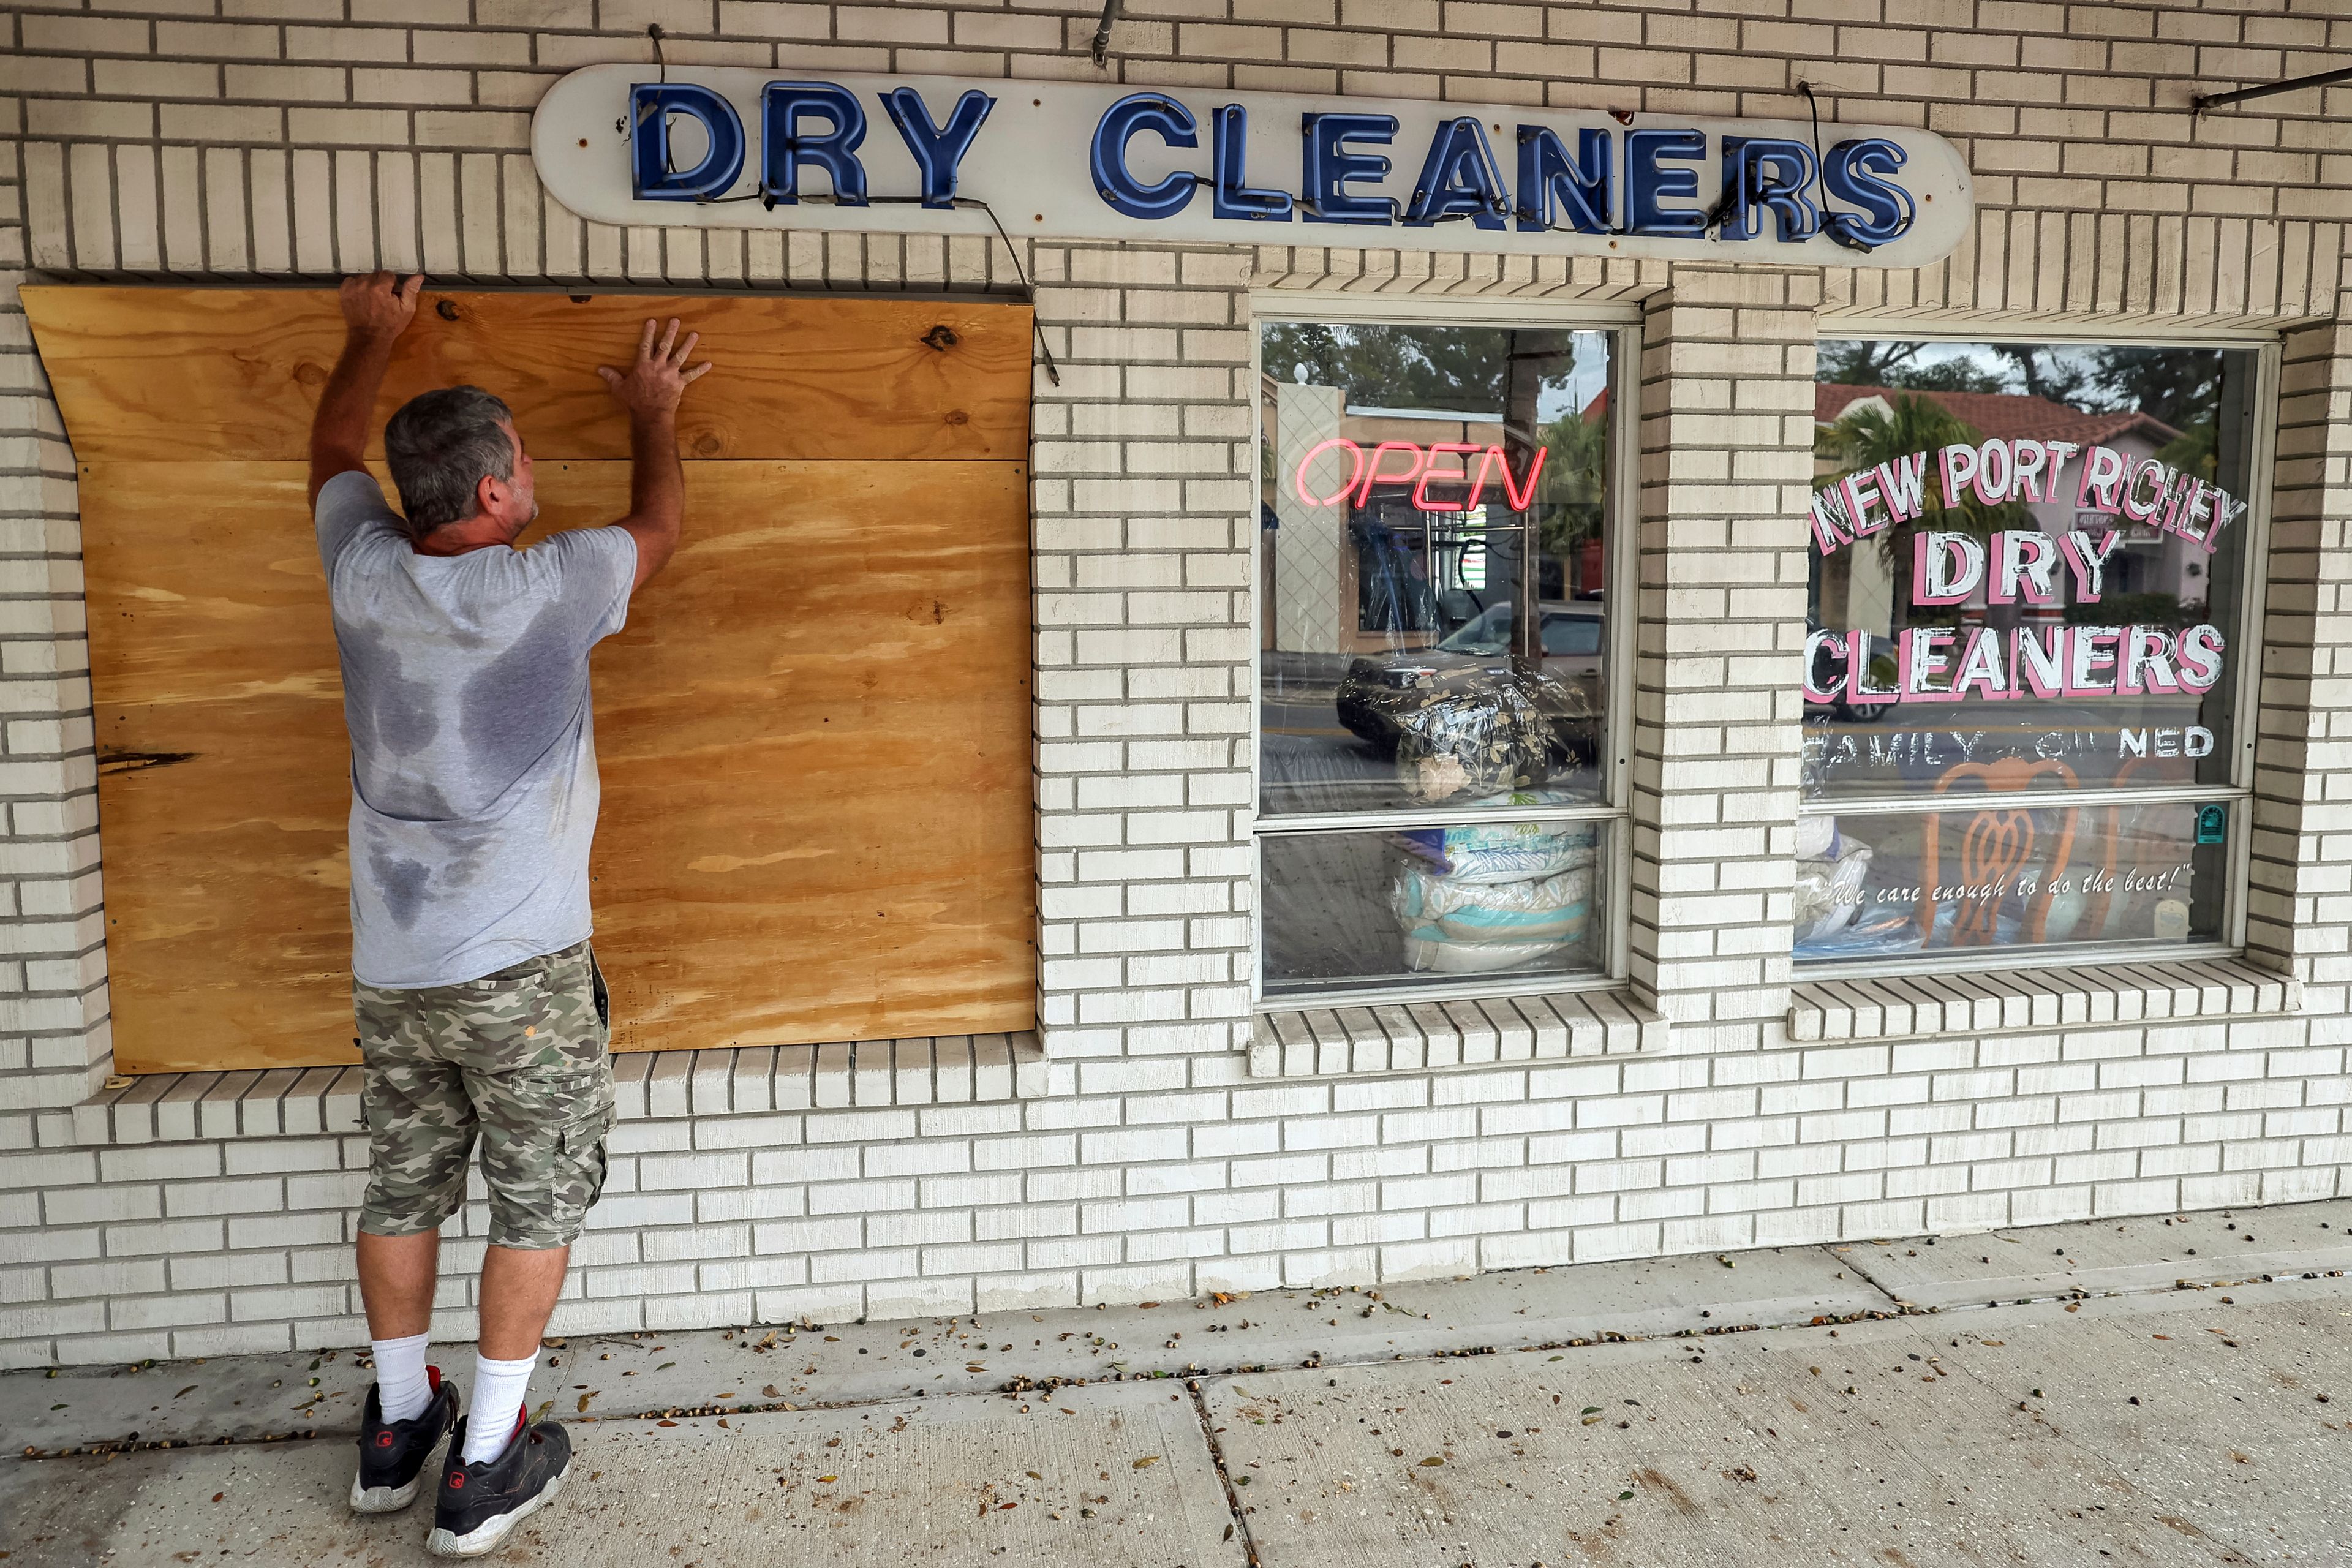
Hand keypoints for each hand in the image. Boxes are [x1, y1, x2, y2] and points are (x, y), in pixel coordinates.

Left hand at [339, 272, 421, 344]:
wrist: (369, 337)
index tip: (390, 295)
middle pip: (375, 275)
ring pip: (364, 277)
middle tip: (381, 299)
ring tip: (371, 299)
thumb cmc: (390, 325)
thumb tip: (418, 276)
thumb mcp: (406, 310)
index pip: (388, 274)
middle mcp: (364, 285)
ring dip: (368, 285)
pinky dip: (357, 286)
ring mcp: (352, 288)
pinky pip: (352, 280)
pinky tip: (361, 297)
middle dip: (380, 284)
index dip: (391, 285)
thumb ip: (411, 291)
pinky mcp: (344, 291)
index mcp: (380, 288)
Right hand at [597, 318, 711, 417]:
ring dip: (688, 344)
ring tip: (694, 334)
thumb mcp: (619, 388)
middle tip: (676, 320)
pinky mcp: (679, 383)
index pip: (645, 345)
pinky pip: (691, 375)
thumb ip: (612, 376)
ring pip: (680, 356)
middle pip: (665, 345)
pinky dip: (700, 370)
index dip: (649, 332)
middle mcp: (658, 366)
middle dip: (671, 332)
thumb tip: (600, 369)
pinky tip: (709, 363)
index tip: (653, 320)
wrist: (650, 415)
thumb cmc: (634, 402)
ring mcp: (670, 374)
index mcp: (643, 365)